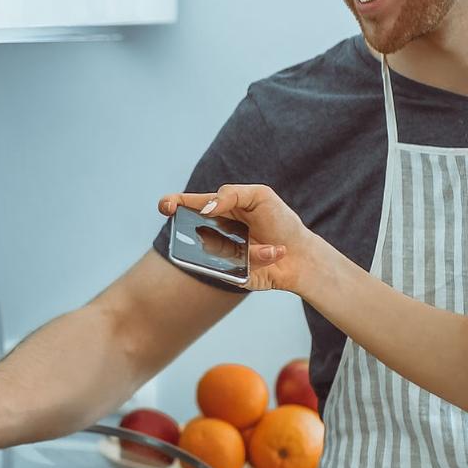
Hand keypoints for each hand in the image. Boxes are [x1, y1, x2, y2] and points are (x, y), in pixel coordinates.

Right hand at [157, 185, 318, 293]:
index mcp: (217, 209)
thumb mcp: (260, 196)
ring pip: (217, 252)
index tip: (166, 206)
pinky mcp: (228, 273)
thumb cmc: (280, 222)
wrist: (300, 254)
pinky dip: (259, 258)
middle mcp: (214, 232)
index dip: (172, 203)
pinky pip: (233, 267)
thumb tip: (207, 208)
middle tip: (208, 234)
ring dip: (249, 248)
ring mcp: (220, 254)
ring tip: (274, 246)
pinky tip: (275, 253)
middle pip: (191, 232)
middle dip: (194, 233)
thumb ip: (231, 194)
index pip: (188, 205)